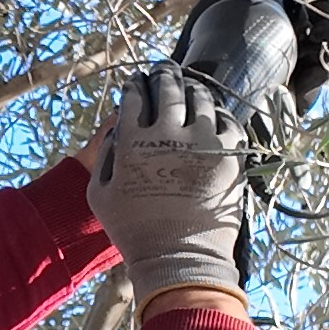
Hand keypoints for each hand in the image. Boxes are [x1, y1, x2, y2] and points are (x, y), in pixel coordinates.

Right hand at [88, 66, 247, 298]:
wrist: (179, 258)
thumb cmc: (134, 231)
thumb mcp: (100, 196)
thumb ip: (104, 157)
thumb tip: (117, 129)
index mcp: (132, 141)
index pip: (135, 97)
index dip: (136, 85)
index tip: (138, 82)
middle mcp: (167, 133)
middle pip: (168, 89)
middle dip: (164, 75)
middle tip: (164, 71)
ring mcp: (201, 141)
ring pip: (200, 98)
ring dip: (193, 89)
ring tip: (190, 89)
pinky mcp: (228, 155)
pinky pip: (227, 121)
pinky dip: (219, 114)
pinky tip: (213, 116)